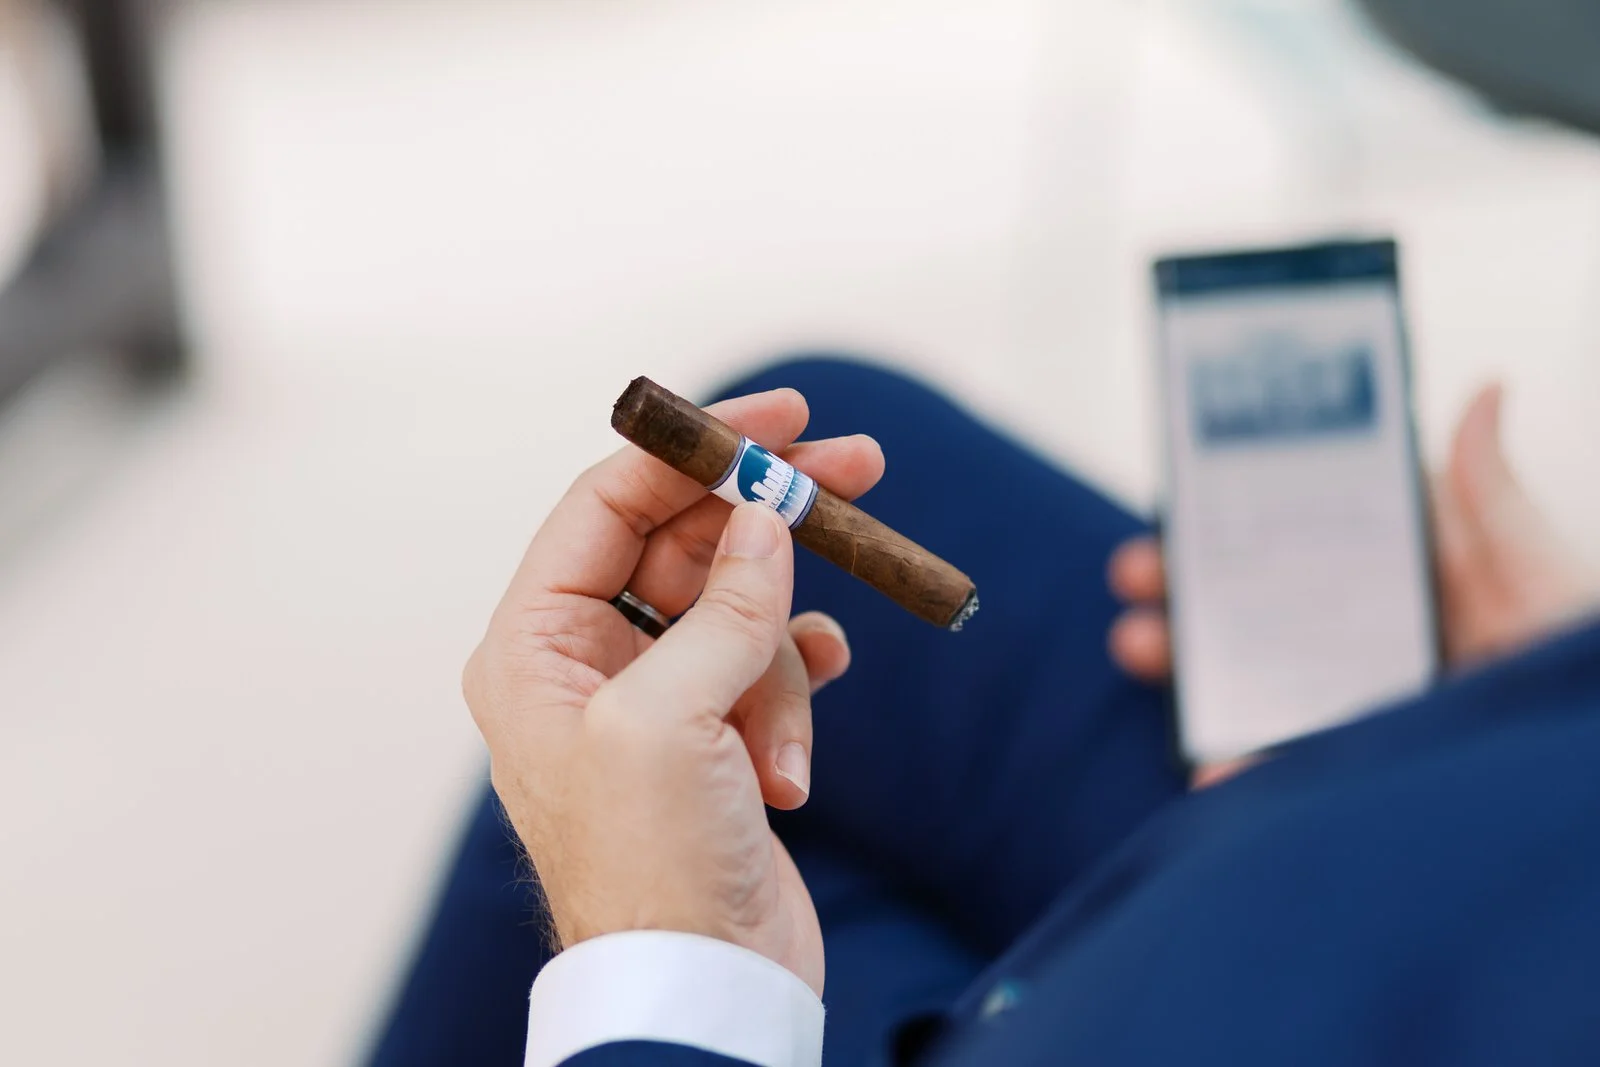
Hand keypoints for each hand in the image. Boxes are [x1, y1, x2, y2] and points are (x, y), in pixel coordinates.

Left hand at [464, 388, 883, 995]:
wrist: (703, 988)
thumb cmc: (652, 868)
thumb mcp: (674, 719)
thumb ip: (724, 604)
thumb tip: (768, 514)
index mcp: (535, 646)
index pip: (608, 504)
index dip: (693, 449)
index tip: (778, 416)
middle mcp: (584, 662)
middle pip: (684, 542)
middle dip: (767, 522)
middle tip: (859, 469)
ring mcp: (652, 699)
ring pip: (738, 609)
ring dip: (779, 660)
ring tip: (780, 739)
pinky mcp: (709, 736)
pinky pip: (765, 670)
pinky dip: (792, 699)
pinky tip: (793, 757)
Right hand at [1107, 385, 1597, 780]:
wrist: (1577, 797)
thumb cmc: (1580, 681)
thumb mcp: (1546, 580)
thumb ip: (1496, 502)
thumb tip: (1488, 389)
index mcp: (1408, 582)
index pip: (1303, 534)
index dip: (1233, 512)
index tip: (1180, 497)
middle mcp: (1370, 641)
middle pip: (1253, 600)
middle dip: (1180, 581)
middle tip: (1134, 569)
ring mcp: (1352, 710)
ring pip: (1243, 676)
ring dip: (1178, 657)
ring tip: (1139, 643)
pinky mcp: (1346, 778)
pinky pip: (1275, 769)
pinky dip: (1231, 769)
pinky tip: (1207, 767)